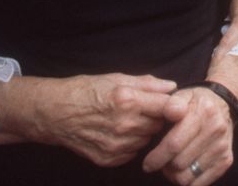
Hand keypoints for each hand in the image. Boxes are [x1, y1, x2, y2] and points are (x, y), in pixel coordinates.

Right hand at [0, 72, 174, 164]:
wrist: (57, 113)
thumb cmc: (87, 90)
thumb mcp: (118, 78)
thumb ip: (148, 84)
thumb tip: (171, 86)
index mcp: (127, 100)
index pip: (166, 108)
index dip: (175, 107)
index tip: (180, 107)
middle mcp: (123, 125)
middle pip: (158, 124)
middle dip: (156, 116)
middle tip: (146, 108)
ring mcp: (116, 145)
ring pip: (147, 139)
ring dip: (144, 130)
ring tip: (130, 118)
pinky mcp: (109, 159)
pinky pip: (133, 151)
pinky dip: (132, 142)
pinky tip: (119, 131)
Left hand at [142, 86, 233, 184]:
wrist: (222, 104)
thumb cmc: (195, 103)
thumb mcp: (183, 95)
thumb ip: (171, 102)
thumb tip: (171, 111)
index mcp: (203, 111)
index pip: (174, 144)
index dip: (157, 158)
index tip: (147, 164)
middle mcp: (216, 129)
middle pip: (179, 163)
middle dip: (165, 165)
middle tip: (161, 161)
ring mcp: (222, 146)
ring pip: (187, 177)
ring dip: (174, 175)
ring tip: (172, 165)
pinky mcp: (226, 160)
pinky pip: (199, 184)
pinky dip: (188, 181)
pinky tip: (185, 169)